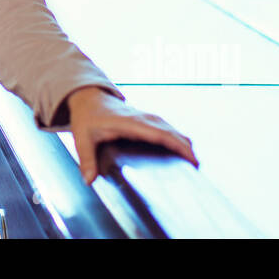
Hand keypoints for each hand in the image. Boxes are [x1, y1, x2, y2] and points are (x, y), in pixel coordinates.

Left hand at [67, 87, 198, 184]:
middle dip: (186, 148)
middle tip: (196, 168)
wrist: (89, 98)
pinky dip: (178, 140)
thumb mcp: (82, 137)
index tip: (191, 158)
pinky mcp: (147, 120)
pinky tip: (182, 153)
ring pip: (172, 130)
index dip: (177, 145)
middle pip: (172, 132)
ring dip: (184, 144)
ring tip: (193, 164)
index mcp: (130, 122)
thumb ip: (86, 159)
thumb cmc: (86, 117)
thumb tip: (89, 180)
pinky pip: (167, 130)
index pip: (160, 133)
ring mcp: (146, 118)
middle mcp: (143, 118)